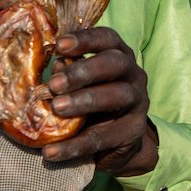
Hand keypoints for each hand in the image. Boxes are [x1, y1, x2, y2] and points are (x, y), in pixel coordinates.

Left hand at [41, 27, 157, 176]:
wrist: (118, 144)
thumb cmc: (93, 105)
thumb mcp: (80, 87)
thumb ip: (68, 76)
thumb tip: (55, 67)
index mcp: (120, 56)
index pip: (107, 39)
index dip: (85, 39)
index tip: (59, 45)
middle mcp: (134, 74)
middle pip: (114, 63)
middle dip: (84, 71)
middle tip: (55, 84)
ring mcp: (138, 102)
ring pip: (117, 95)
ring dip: (85, 100)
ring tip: (57, 107)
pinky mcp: (133, 131)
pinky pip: (104, 137)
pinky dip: (75, 145)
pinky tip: (52, 151)